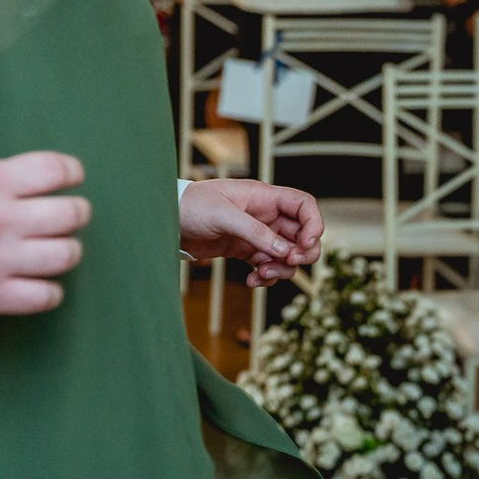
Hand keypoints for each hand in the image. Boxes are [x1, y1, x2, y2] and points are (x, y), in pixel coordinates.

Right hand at [0, 151, 90, 326]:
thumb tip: (20, 179)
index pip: (54, 169)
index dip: (71, 172)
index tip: (71, 178)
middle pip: (70, 214)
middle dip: (74, 214)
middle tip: (66, 217)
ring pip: (66, 255)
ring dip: (64, 253)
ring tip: (53, 252)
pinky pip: (45, 296)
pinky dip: (48, 291)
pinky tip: (37, 284)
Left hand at [178, 178, 322, 287]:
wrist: (164, 221)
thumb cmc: (190, 206)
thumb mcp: (223, 215)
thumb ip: (254, 232)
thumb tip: (284, 250)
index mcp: (262, 197)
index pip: (303, 205)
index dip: (313, 224)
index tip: (305, 245)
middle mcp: (263, 214)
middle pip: (300, 234)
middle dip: (301, 252)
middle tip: (287, 262)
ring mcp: (255, 233)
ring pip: (285, 254)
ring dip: (281, 268)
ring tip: (261, 275)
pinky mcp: (244, 250)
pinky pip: (267, 265)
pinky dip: (265, 276)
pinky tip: (251, 281)